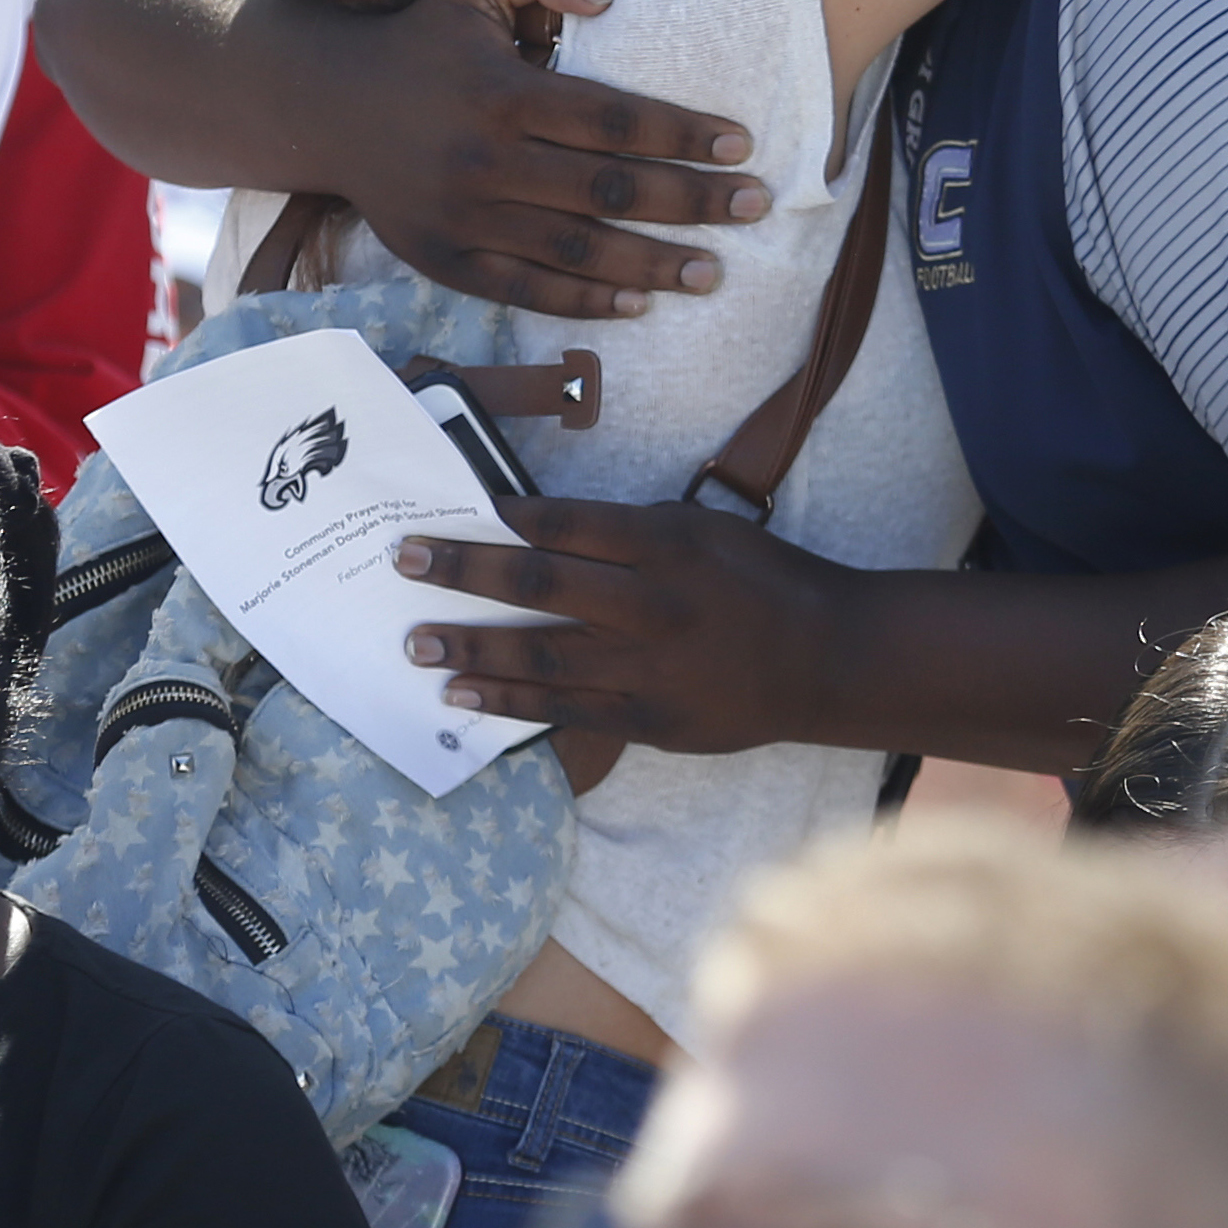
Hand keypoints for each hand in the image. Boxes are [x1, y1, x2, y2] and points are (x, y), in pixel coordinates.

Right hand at [314, 0, 768, 321]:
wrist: (328, 109)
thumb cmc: (425, 39)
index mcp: (501, 93)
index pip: (612, 119)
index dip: (683, 133)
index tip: (741, 143)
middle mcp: (483, 162)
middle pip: (608, 191)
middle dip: (692, 202)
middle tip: (755, 206)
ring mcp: (463, 219)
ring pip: (575, 251)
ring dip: (652, 265)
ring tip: (714, 272)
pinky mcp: (445, 262)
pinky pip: (526, 291)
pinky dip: (585, 303)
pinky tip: (638, 303)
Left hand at [392, 494, 842, 754]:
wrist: (824, 659)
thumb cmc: (757, 581)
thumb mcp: (700, 530)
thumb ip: (624, 531)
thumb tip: (535, 527)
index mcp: (664, 543)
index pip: (565, 523)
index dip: (501, 516)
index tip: (449, 507)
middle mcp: (651, 604)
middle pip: (540, 584)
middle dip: (464, 571)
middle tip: (403, 560)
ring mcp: (647, 669)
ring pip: (542, 655)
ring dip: (471, 646)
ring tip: (414, 643)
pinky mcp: (647, 720)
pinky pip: (564, 711)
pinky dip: (509, 702)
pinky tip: (462, 695)